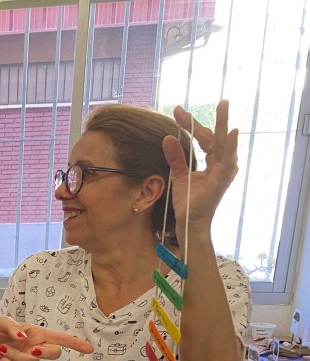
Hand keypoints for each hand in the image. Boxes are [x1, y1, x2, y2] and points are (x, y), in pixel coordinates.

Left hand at [0, 316, 94, 360]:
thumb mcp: (1, 322)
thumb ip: (12, 327)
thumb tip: (24, 336)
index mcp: (36, 332)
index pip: (60, 338)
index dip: (75, 343)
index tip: (89, 349)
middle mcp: (35, 345)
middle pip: (54, 353)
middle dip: (46, 352)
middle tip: (33, 348)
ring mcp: (28, 357)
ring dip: (16, 355)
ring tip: (2, 348)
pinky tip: (0, 356)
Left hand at [164, 100, 239, 231]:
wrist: (189, 222)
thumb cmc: (188, 202)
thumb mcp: (179, 175)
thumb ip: (176, 157)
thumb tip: (168, 136)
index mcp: (213, 162)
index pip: (203, 139)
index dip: (191, 125)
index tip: (178, 111)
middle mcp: (222, 164)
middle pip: (217, 138)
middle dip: (216, 119)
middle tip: (220, 100)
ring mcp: (224, 171)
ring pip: (223, 144)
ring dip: (223, 125)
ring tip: (224, 108)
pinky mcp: (222, 180)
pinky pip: (227, 160)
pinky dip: (229, 146)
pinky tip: (230, 133)